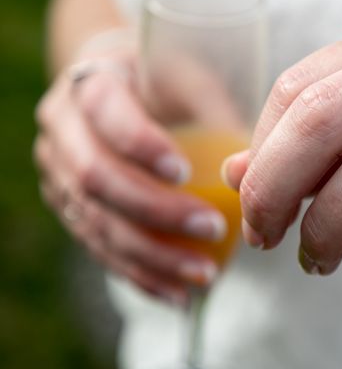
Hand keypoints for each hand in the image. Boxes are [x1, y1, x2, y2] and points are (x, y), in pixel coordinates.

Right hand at [35, 42, 225, 304]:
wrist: (117, 89)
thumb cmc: (161, 77)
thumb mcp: (187, 74)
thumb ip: (215, 105)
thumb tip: (254, 161)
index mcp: (89, 84)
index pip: (104, 113)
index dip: (140, 145)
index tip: (186, 172)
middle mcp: (62, 131)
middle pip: (96, 178)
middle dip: (156, 211)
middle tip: (212, 227)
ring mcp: (60, 175)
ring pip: (96, 224)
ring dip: (153, 256)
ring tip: (205, 275)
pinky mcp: (71, 210)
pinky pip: (100, 249)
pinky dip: (141, 275)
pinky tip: (178, 294)